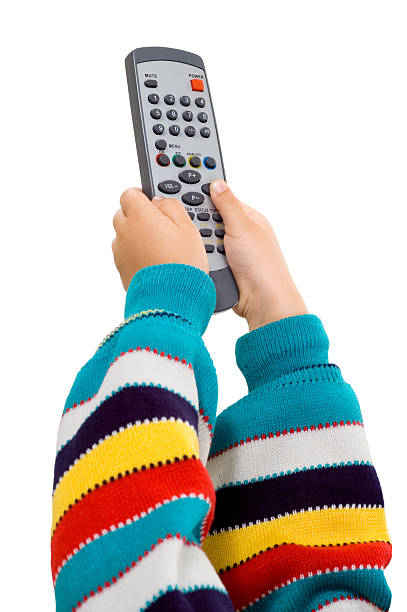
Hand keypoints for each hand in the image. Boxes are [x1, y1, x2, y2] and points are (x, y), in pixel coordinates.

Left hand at [112, 188, 208, 290]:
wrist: (171, 297)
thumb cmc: (182, 263)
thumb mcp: (188, 227)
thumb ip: (171, 206)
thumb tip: (160, 201)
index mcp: (140, 215)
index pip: (130, 193)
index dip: (142, 196)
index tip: (152, 203)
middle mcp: (125, 231)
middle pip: (124, 213)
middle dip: (138, 216)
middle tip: (158, 226)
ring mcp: (120, 251)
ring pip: (123, 235)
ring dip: (135, 236)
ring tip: (158, 247)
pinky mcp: (121, 269)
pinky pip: (125, 254)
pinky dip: (135, 255)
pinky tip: (153, 262)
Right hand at [210, 180, 306, 330]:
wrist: (261, 301)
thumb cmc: (262, 264)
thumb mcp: (243, 226)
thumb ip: (228, 203)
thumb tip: (217, 183)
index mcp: (247, 217)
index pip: (220, 198)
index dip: (203, 193)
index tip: (181, 186)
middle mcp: (238, 232)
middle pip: (207, 218)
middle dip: (200, 222)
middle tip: (198, 227)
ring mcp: (230, 251)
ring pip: (202, 239)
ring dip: (200, 243)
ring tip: (208, 248)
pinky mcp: (222, 267)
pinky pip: (203, 256)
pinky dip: (201, 257)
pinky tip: (203, 259)